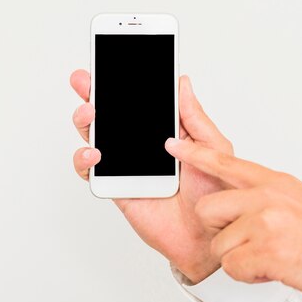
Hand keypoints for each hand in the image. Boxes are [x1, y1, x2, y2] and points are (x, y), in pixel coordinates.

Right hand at [70, 69, 232, 282]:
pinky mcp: (115, 186)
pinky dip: (85, 159)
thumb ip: (194, 117)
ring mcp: (126, 164)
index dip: (123, 81)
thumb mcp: (214, 149)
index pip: (139, 100)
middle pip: (110, 113)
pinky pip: (91, 171)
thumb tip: (182, 82)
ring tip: (89, 112)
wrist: (207, 239)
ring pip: (95, 137)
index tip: (110, 62)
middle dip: (93, 93)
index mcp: (165, 130)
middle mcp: (142, 144)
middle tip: (85, 80)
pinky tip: (94, 152)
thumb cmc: (215, 195)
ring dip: (85, 121)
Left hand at [165, 138, 301, 301]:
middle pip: (208, 209)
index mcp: (274, 182)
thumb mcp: (301, 202)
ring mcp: (265, 221)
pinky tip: (276, 268)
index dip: (194, 153)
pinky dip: (251, 275)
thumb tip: (247, 207)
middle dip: (220, 230)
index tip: (171, 142)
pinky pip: (233, 267)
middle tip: (250, 241)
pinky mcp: (266, 249)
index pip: (224, 161)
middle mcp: (266, 196)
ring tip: (275, 257)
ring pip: (220, 244)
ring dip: (241, 258)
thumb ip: (269, 199)